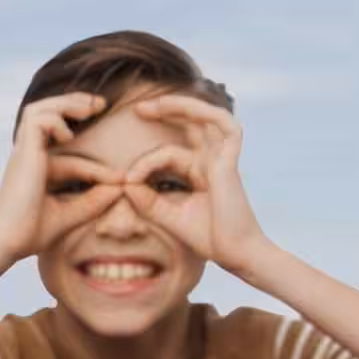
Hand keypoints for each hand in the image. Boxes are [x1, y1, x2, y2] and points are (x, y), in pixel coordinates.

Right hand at [0, 92, 122, 260]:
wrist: (7, 244)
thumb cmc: (31, 233)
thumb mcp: (71, 215)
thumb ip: (94, 202)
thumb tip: (120, 187)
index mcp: (35, 169)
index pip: (69, 157)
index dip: (96, 167)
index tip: (120, 179)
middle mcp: (27, 156)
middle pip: (45, 114)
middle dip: (74, 104)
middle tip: (100, 105)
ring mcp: (23, 153)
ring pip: (39, 109)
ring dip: (65, 103)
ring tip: (89, 108)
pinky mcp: (23, 153)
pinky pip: (37, 119)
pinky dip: (56, 120)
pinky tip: (69, 136)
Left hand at [126, 94, 270, 275]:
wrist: (234, 253)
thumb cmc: (207, 237)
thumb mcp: (167, 215)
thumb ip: (146, 199)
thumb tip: (125, 182)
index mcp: (200, 172)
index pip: (168, 153)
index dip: (144, 163)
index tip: (126, 180)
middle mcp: (211, 161)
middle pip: (191, 123)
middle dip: (166, 111)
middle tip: (138, 109)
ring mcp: (222, 158)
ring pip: (206, 117)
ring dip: (181, 106)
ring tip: (153, 105)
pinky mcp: (230, 160)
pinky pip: (225, 124)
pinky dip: (205, 112)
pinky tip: (179, 108)